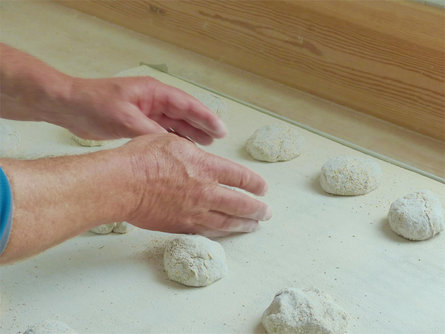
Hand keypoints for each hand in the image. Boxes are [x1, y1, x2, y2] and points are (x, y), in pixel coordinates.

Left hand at [0, 43, 225, 144]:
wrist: (68, 106)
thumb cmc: (94, 105)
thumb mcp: (125, 119)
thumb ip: (150, 131)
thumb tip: (173, 146)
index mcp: (154, 92)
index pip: (186, 104)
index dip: (205, 117)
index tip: (220, 129)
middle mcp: (153, 101)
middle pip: (184, 114)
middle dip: (201, 126)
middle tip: (218, 139)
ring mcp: (146, 112)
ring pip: (174, 123)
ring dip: (189, 134)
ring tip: (206, 146)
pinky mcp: (137, 123)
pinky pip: (161, 132)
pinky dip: (172, 140)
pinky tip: (181, 149)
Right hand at [121, 134, 270, 236]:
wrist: (122, 183)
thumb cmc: (142, 158)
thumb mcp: (171, 141)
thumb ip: (192, 152)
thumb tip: (199, 159)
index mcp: (206, 167)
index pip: (241, 178)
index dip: (256, 184)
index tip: (263, 188)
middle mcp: (206, 191)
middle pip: (241, 204)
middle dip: (257, 209)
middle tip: (266, 213)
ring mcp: (194, 211)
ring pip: (227, 222)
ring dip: (244, 225)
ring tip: (254, 226)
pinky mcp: (180, 226)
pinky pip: (206, 231)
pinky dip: (219, 233)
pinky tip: (224, 234)